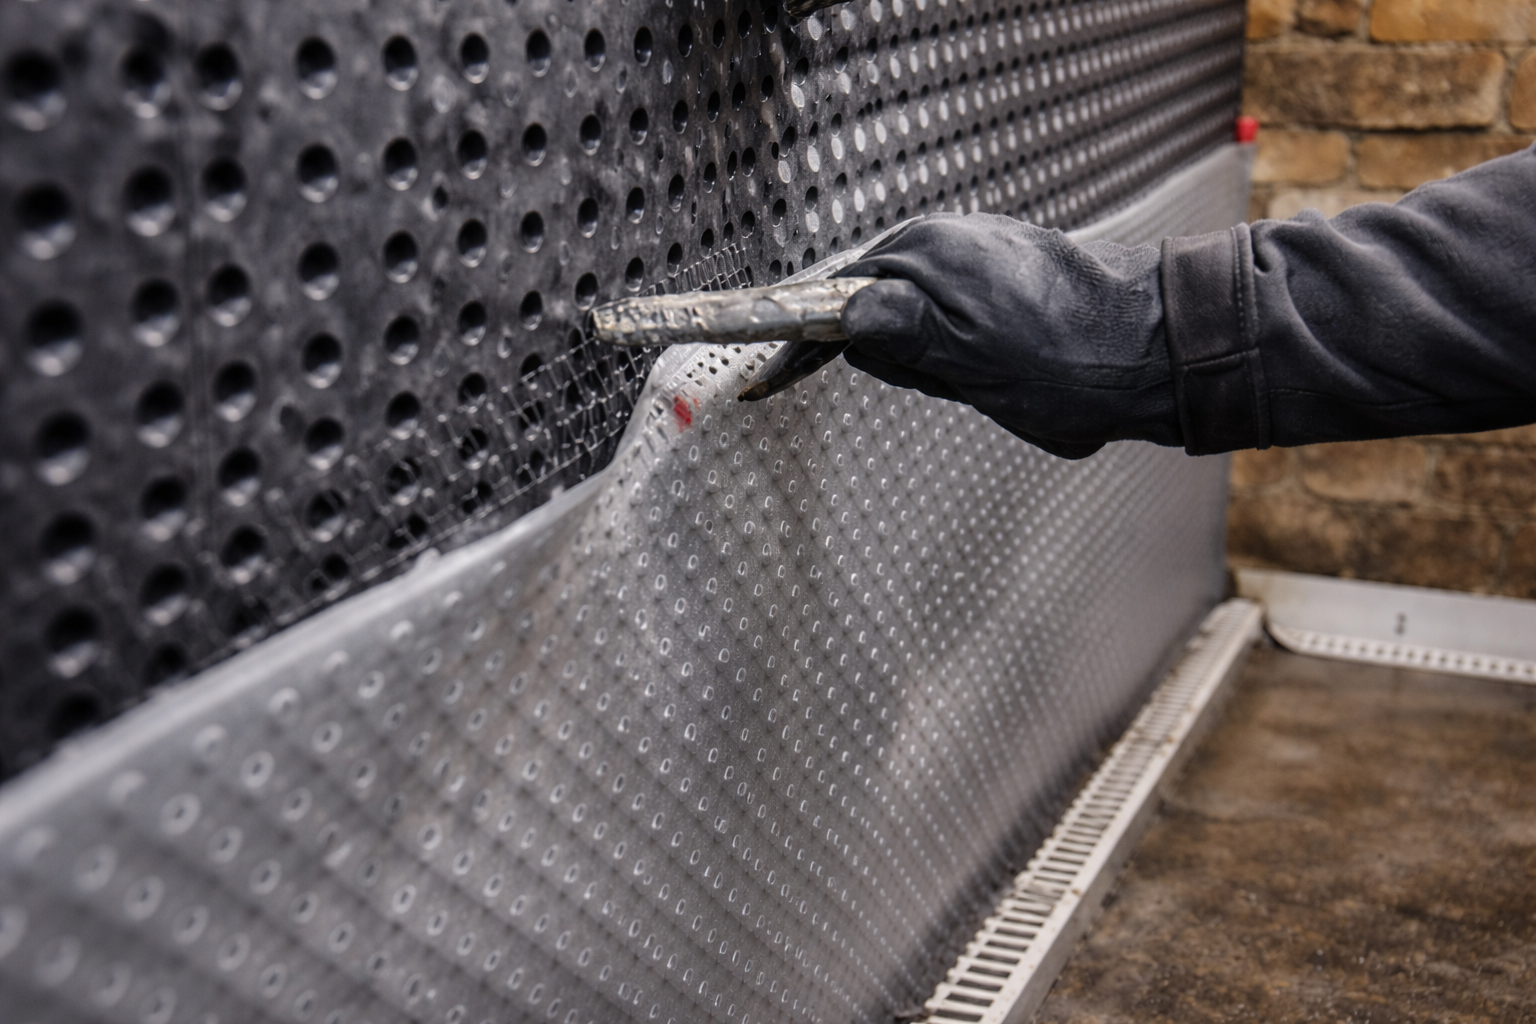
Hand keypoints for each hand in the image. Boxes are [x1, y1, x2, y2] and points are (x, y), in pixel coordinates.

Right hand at [838, 214, 1182, 458]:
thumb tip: (844, 316)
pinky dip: (967, 346)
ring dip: (940, 358)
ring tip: (992, 381)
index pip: (837, 295)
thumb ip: (897, 335)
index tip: (773, 381)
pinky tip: (1008, 370)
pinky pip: (961, 312)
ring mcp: (984, 249)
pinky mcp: (1014, 267)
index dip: (811, 341)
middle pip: (878, 305)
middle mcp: (950, 237)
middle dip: (901, 355)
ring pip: (923, 315)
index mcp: (925, 254)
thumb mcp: (965, 362)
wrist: (1164, 347)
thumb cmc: (1068, 363)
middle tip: (950, 385)